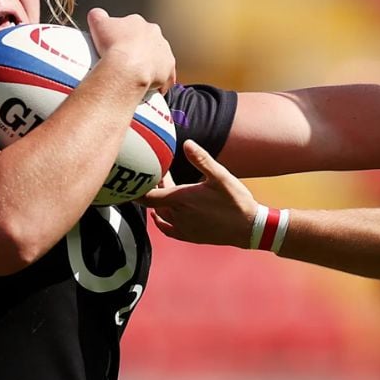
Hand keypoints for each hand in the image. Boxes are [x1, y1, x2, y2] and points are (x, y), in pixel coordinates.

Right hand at [86, 8, 176, 93]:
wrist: (126, 67)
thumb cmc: (112, 45)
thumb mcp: (97, 23)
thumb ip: (98, 15)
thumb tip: (96, 14)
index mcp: (138, 23)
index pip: (132, 28)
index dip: (124, 38)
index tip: (117, 46)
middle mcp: (155, 34)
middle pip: (147, 42)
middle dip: (139, 50)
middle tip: (126, 62)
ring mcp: (164, 52)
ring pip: (158, 58)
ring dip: (150, 65)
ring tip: (137, 76)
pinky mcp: (168, 69)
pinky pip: (167, 77)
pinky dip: (160, 82)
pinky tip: (151, 88)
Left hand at [141, 140, 258, 247]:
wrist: (248, 228)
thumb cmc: (235, 201)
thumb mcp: (221, 176)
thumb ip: (202, 159)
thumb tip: (187, 143)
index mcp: (181, 199)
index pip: (148, 196)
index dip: (137, 188)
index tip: (131, 178)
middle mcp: (178, 215)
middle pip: (155, 201)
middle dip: (155, 187)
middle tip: (161, 172)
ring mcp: (183, 228)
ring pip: (161, 213)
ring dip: (160, 200)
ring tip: (166, 187)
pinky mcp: (189, 236)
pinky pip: (167, 228)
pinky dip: (161, 220)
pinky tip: (160, 214)